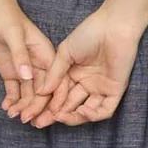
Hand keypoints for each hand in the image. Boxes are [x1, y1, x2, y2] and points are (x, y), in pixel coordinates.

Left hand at [0, 0, 56, 118]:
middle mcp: (38, 65)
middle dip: (36, 107)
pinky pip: (14, 90)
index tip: (51, 113)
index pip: (56, 80)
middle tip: (26, 119)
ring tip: (14, 115)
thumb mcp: (13, 33)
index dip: (55, 98)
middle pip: (42, 91)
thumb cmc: (5, 15)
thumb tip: (28, 77)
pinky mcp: (11, 71)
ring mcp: (24, 69)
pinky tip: (7, 108)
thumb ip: (20, 55)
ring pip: (28, 94)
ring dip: (23, 106)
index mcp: (46, 54)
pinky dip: (12, 100)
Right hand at [17, 1, 145, 127]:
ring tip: (59, 117)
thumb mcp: (65, 53)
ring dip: (73, 117)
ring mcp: (101, 88)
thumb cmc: (89, 33)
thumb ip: (54, 73)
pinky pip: (105, 110)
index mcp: (74, 74)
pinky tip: (82, 112)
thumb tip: (40, 92)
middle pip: (70, 106)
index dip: (46, 105)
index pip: (59, 95)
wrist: (113, 25)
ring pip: (86, 111)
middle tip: (40, 122)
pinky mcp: (116, 90)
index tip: (32, 113)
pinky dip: (93, 115)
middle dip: (55, 115)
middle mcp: (87, 84)